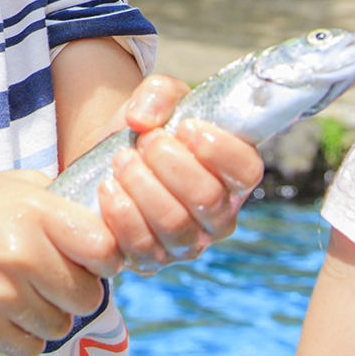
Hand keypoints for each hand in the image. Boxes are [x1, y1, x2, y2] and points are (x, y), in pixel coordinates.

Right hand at [0, 172, 120, 355]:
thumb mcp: (18, 186)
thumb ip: (64, 203)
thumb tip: (113, 226)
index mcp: (37, 213)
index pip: (105, 251)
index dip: (104, 259)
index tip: (90, 258)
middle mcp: (22, 255)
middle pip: (88, 297)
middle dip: (77, 291)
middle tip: (52, 277)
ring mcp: (1, 295)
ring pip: (60, 325)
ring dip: (50, 314)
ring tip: (24, 292)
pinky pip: (32, 347)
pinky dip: (25, 335)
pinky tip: (7, 310)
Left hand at [93, 76, 263, 271]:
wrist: (108, 160)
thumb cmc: (147, 130)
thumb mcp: (158, 100)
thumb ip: (159, 94)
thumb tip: (143, 119)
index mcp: (232, 175)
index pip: (247, 171)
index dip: (220, 150)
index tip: (187, 127)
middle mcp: (216, 216)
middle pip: (208, 200)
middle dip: (171, 164)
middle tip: (146, 140)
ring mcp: (184, 244)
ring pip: (174, 225)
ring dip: (143, 186)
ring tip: (122, 158)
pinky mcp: (148, 261)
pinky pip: (138, 250)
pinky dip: (120, 217)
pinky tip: (108, 188)